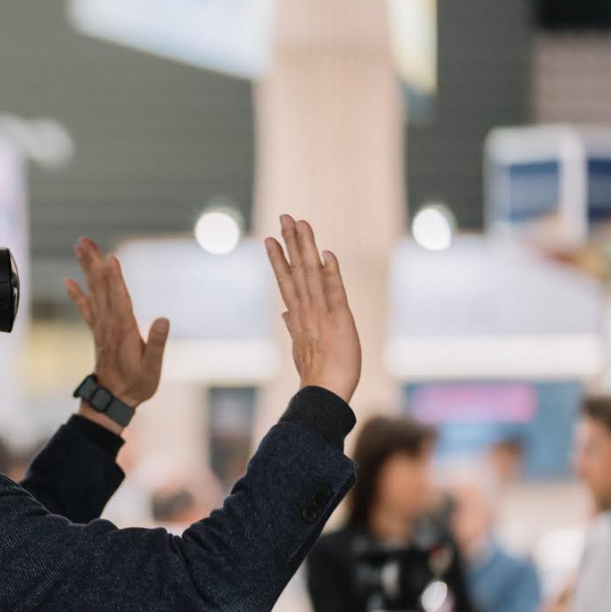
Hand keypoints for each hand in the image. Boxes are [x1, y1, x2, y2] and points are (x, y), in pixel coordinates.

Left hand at [65, 238, 169, 409]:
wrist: (113, 401)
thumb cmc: (137, 385)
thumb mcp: (152, 367)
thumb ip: (157, 343)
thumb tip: (164, 320)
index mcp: (124, 330)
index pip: (119, 298)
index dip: (115, 278)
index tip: (110, 258)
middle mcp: (109, 324)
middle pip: (101, 288)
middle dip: (93, 263)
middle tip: (83, 240)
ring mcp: (101, 327)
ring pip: (93, 292)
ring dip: (85, 268)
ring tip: (80, 248)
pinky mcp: (98, 331)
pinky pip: (86, 308)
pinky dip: (77, 293)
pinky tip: (68, 280)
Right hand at [264, 216, 361, 403]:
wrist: (323, 394)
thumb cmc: (316, 374)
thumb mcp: (300, 348)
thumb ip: (292, 326)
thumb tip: (284, 312)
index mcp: (297, 316)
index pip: (286, 281)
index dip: (279, 258)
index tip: (271, 238)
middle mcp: (305, 311)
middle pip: (295, 270)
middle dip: (289, 242)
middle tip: (284, 217)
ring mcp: (320, 314)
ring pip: (311, 274)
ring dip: (306, 248)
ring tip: (299, 224)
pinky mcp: (339, 320)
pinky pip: (334, 292)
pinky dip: (331, 273)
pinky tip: (326, 254)